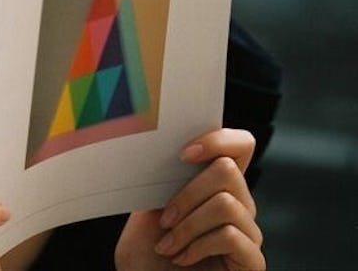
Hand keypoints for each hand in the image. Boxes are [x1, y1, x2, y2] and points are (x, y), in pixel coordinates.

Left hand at [115, 129, 264, 269]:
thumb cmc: (147, 260)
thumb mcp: (145, 213)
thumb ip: (158, 184)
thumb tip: (161, 154)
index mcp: (214, 186)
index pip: (239, 145)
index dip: (217, 139)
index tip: (182, 154)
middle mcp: (239, 206)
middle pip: (228, 169)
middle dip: (188, 193)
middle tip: (165, 219)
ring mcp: (248, 234)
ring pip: (227, 203)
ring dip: (188, 225)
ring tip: (168, 246)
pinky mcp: (252, 261)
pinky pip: (231, 236)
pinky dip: (198, 246)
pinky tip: (182, 258)